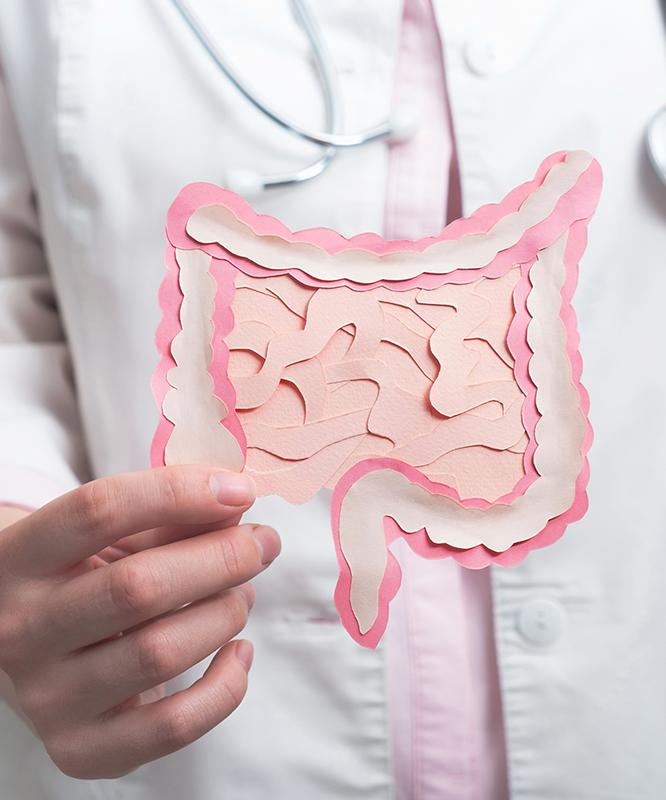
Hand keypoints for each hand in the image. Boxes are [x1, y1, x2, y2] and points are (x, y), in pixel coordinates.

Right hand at [0, 465, 279, 778]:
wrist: (35, 650)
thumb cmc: (86, 577)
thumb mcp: (110, 536)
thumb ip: (170, 515)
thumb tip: (238, 503)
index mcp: (19, 557)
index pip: (98, 511)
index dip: (179, 493)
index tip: (240, 491)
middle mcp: (21, 629)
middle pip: (137, 587)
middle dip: (222, 558)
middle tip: (262, 543)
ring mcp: (46, 697)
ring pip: (159, 653)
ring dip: (224, 614)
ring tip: (243, 594)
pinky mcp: (80, 749)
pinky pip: (173, 727)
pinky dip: (226, 686)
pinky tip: (238, 650)